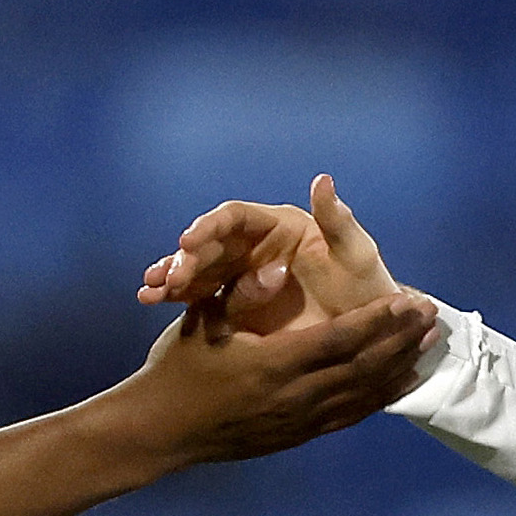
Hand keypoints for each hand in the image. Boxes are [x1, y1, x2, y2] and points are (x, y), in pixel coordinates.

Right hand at [123, 284, 437, 465]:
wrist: (161, 431)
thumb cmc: (177, 368)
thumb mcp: (202, 321)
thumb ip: (243, 292)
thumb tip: (278, 265)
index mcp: (271, 363)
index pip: (338, 339)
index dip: (377, 320)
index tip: (405, 300)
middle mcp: (293, 396)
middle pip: (362, 366)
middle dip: (400, 340)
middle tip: (431, 316)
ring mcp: (298, 420)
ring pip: (362, 394)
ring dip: (398, 368)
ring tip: (427, 345)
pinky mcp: (297, 435)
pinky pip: (349, 415)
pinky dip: (379, 397)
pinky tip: (398, 382)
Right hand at [141, 177, 403, 337]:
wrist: (365, 335)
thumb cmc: (365, 289)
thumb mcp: (356, 255)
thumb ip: (337, 220)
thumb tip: (323, 180)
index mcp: (279, 226)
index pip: (234, 217)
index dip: (208, 226)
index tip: (187, 241)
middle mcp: (255, 245)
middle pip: (209, 244)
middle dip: (184, 258)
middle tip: (168, 277)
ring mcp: (242, 274)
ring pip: (198, 268)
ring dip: (172, 276)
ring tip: (151, 291)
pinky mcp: (235, 302)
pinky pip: (198, 295)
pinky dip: (175, 296)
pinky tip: (152, 301)